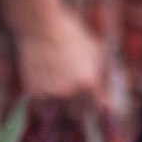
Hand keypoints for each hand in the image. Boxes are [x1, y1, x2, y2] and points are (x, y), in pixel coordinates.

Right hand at [2, 0, 109, 129]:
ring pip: (58, 111)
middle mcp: (70, 92)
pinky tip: (46, 82)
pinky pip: (41, 106)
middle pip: (77, 114)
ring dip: (59, 104)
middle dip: (78, 108)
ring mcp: (50, 93)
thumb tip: (107, 101)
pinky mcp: (33, 92)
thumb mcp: (95, 54)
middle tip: (75, 96)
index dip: (97, 109)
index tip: (97, 108)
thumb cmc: (72, 36)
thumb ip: (102, 78)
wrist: (41, 26)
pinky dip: (44, 100)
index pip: (96, 109)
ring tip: (57, 83)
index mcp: (88, 83)